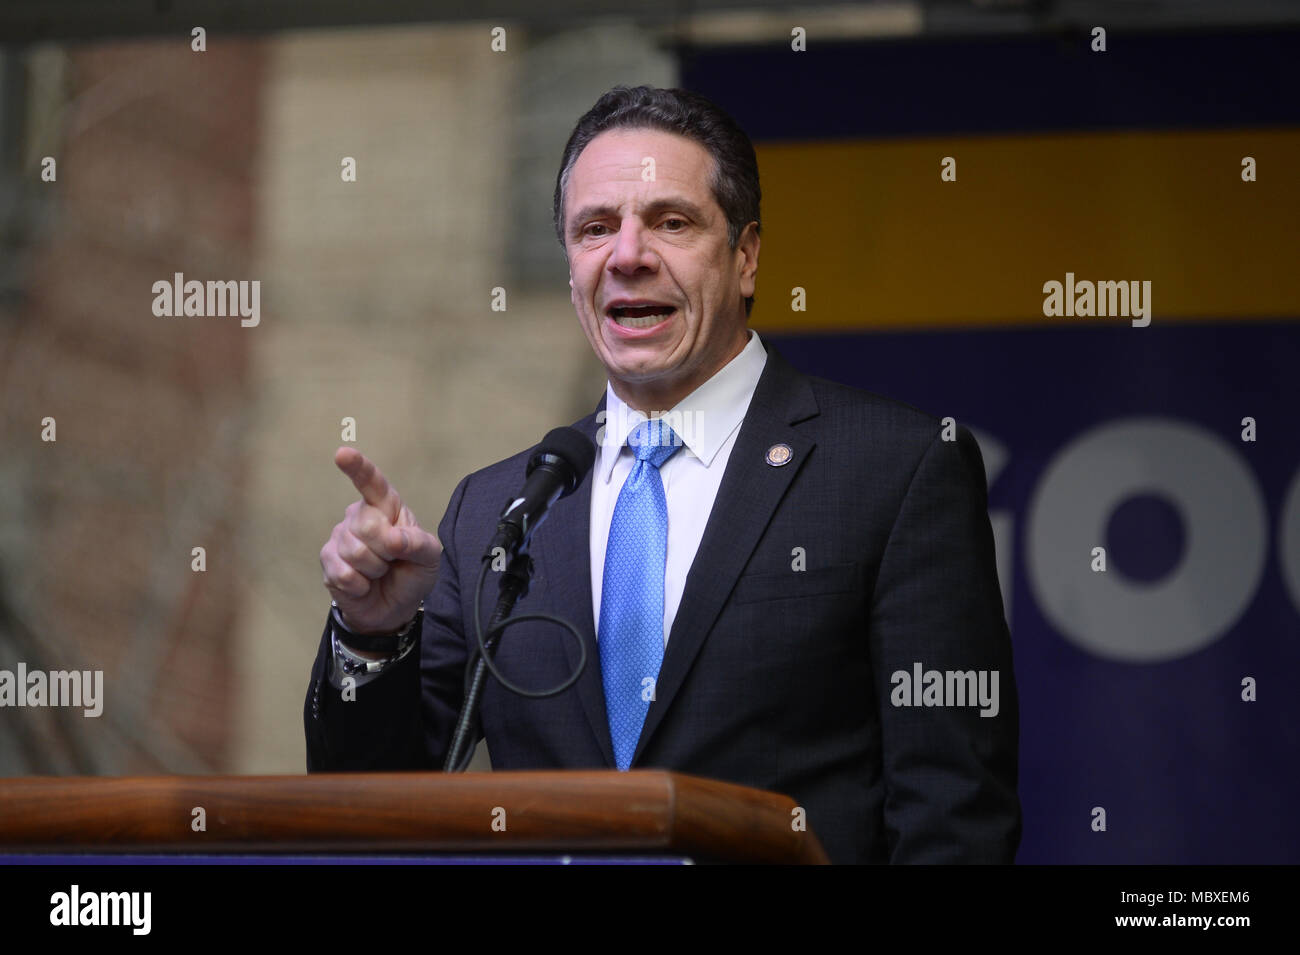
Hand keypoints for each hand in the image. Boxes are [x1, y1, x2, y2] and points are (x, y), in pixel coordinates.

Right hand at [320, 447, 442, 637]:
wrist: (394, 606)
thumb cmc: (412, 572)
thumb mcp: (429, 558)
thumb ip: (419, 544)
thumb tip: (393, 539)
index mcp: (386, 506)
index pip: (372, 483)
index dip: (358, 468)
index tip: (343, 454)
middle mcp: (359, 516)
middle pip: (368, 527)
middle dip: (387, 551)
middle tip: (392, 560)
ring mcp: (340, 537)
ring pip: (356, 553)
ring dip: (375, 570)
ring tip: (379, 571)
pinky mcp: (328, 561)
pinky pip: (344, 573)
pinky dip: (361, 585)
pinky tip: (364, 584)